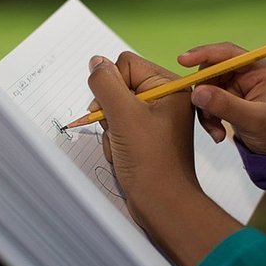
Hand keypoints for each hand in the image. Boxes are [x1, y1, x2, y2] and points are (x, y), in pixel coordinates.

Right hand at [87, 52, 239, 265]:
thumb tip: (96, 61)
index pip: (126, 64)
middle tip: (120, 131)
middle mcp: (164, 98)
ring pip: (114, 108)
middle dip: (110, 110)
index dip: (112, 84)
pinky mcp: (146, 136)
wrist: (162, 203)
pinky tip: (123, 155)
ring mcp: (155, 118)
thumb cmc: (149, 160)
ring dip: (110, 128)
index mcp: (169, 86)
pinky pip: (118, 126)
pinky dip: (114, 140)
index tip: (113, 109)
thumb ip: (105, 83)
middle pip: (118, 86)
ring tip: (123, 147)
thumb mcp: (123, 115)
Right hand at [178, 43, 265, 155]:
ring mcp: (235, 86)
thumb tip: (197, 92)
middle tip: (206, 115)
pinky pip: (207, 103)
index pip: (227, 53)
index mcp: (257, 69)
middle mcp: (245, 73)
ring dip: (206, 111)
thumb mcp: (252, 119)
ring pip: (206, 89)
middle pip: (211, 71)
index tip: (183, 60)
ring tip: (217, 131)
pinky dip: (208, 118)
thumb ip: (225, 105)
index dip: (204, 54)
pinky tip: (218, 134)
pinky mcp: (228, 99)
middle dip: (204, 94)